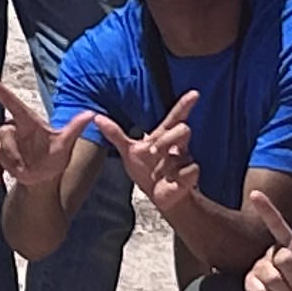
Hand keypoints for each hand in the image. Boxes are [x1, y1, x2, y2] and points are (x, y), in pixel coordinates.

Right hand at [0, 72, 99, 196]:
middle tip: (28, 166)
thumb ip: (75, 128)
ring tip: (23, 171)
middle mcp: (13, 126)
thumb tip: (92, 113)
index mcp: (27, 120)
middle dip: (14, 153)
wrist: (44, 178)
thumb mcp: (66, 144)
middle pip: (3, 132)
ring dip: (10, 163)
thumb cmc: (56, 158)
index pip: (10, 100)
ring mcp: (3, 140)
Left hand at [113, 91, 200, 217]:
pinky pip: (190, 170)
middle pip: (183, 129)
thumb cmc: (146, 172)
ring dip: (169, 160)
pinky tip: (171, 181)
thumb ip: (115, 134)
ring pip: (185, 150)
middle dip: (167, 140)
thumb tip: (97, 118)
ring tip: (159, 171)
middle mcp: (177, 145)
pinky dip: (178, 176)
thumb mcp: (128, 151)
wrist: (157, 196)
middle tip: (152, 152)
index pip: (176, 117)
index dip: (184, 105)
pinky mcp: (190, 175)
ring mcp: (185, 159)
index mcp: (163, 136)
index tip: (194, 94)